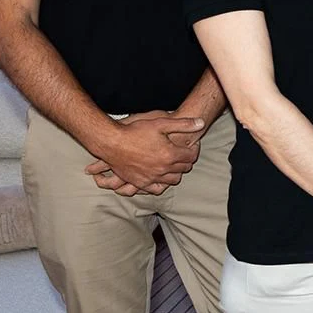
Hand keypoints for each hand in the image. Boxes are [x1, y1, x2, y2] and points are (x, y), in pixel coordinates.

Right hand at [85, 113, 204, 195]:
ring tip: (173, 163)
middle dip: (186, 160)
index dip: (193, 149)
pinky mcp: (140, 183)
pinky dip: (162, 183)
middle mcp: (163, 169)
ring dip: (176, 172)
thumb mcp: (160, 123)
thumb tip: (201, 123)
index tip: (191, 145)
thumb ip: (183, 124)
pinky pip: (157, 189)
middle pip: (184, 168)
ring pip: (173, 180)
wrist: (111, 142)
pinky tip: (161, 175)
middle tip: (183, 153)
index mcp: (170, 154)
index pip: (191, 156)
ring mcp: (151, 178)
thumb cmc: (135, 131)